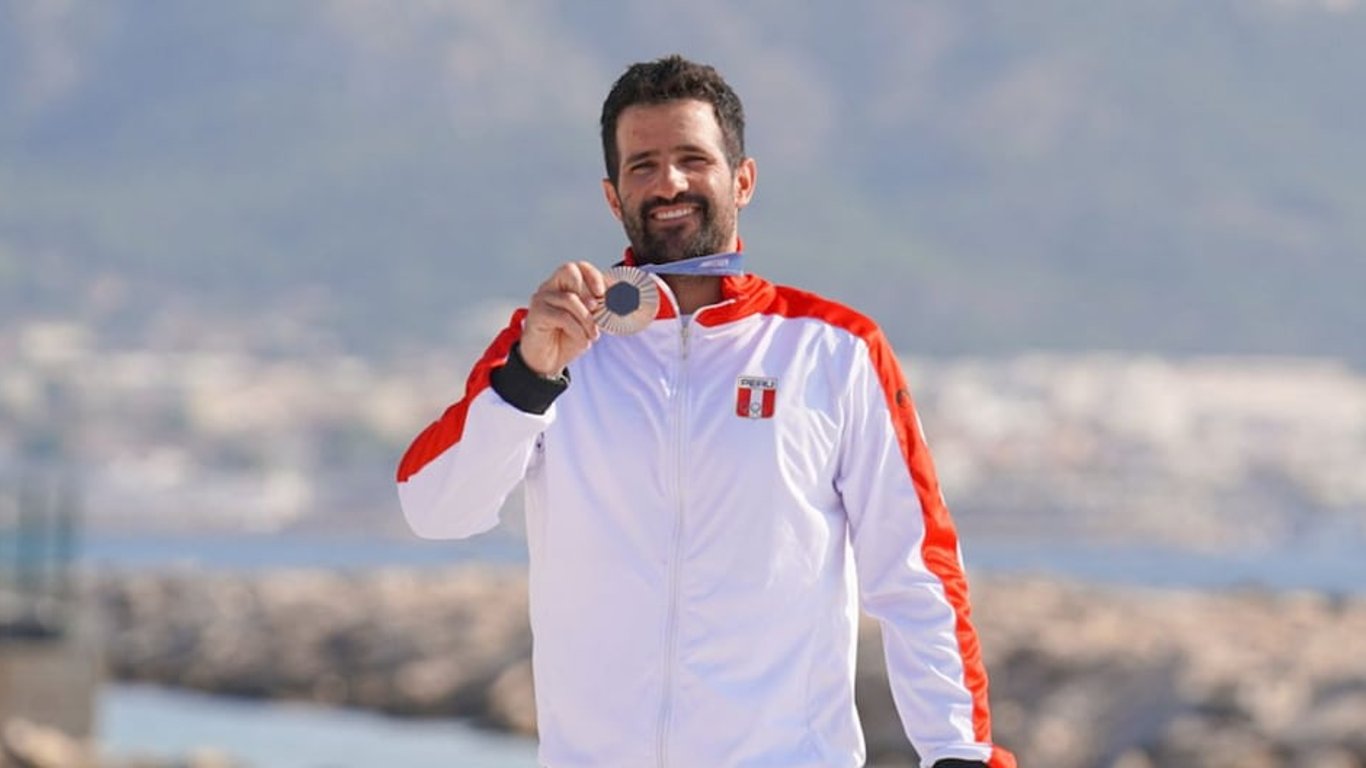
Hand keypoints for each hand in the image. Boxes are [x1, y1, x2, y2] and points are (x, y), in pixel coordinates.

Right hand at [519, 261, 606, 377]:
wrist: (548, 362)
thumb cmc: (567, 339)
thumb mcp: (587, 322)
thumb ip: (596, 309)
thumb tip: (615, 300)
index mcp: (562, 285)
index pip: (578, 267)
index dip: (593, 275)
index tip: (603, 293)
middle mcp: (550, 287)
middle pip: (568, 270)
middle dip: (587, 290)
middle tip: (596, 310)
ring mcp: (541, 299)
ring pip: (570, 298)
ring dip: (587, 319)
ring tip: (592, 335)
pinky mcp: (536, 314)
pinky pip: (562, 317)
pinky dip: (577, 330)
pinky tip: (582, 342)